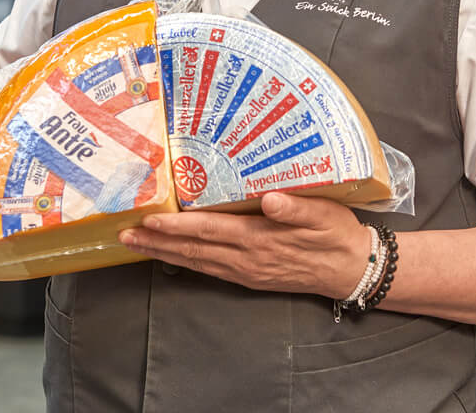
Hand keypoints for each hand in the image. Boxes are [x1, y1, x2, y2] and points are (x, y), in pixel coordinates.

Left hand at [119, 192, 368, 298]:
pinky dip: (185, 261)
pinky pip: (209, 269)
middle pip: (193, 250)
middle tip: (124, 234)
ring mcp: (246, 271)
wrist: (351, 269)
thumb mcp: (322, 214)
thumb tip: (269, 199)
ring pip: (196, 261)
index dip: (177, 225)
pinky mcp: (249, 276)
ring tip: (136, 244)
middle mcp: (246, 258)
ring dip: (163, 252)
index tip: (150, 219)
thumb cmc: (336, 233)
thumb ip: (295, 207)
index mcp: (259, 239)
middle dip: (157, 241)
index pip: (209, 230)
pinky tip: (171, 255)